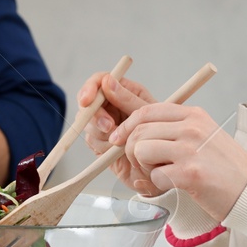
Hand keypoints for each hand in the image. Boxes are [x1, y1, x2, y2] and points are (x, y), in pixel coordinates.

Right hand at [78, 71, 157, 188]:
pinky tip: (117, 150)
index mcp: (125, 91)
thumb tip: (107, 81)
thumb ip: (126, 98)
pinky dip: (103, 146)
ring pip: (87, 122)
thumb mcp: (147, 113)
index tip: (86, 100)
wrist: (160, 166)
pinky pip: (91, 140)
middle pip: (88, 102)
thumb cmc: (160, 135)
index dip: (89, 88)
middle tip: (109, 127)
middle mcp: (112, 105)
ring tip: (122, 142)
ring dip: (101, 133)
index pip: (100, 81)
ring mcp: (104, 123)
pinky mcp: (100, 141)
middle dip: (95, 116)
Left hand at [108, 103, 246, 218]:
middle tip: (142, 166)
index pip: (146, 110)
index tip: (117, 138)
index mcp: (193, 115)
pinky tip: (176, 185)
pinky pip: (154, 175)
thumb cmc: (226, 169)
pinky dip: (159, 184)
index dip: (126, 125)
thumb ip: (174, 130)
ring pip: (140, 150)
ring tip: (162, 175)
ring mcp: (191, 149)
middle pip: (139, 131)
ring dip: (144, 167)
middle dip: (130, 150)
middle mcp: (192, 127)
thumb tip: (135, 131)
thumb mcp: (204, 137)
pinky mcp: (190, 173)